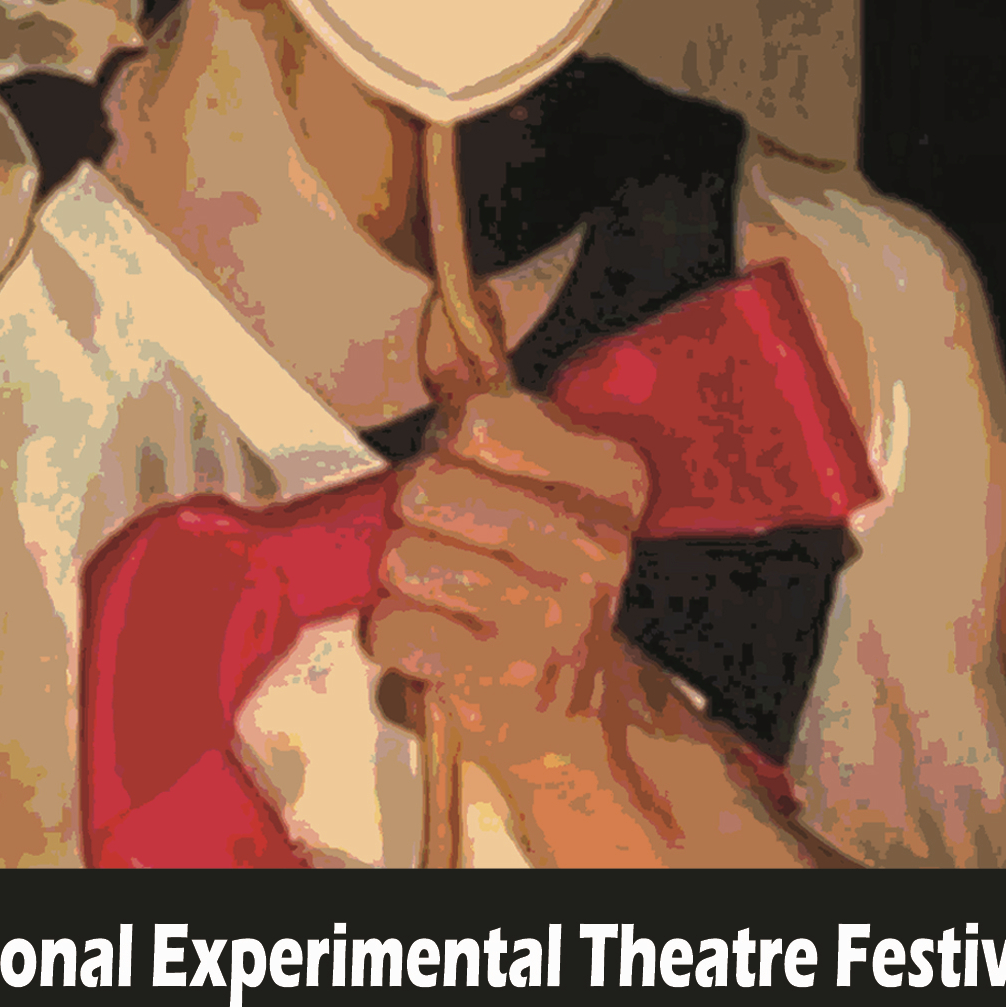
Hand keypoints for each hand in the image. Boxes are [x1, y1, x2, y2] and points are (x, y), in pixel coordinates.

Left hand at [365, 388, 814, 867]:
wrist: (559, 698)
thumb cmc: (527, 570)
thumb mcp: (520, 465)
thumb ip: (474, 380)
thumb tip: (446, 308)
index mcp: (612, 477)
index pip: (483, 416)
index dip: (451, 440)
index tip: (472, 465)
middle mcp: (595, 545)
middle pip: (431, 486)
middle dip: (414, 510)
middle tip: (444, 532)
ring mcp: (554, 615)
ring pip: (405, 559)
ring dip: (401, 576)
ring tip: (442, 588)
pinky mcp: (504, 677)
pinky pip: (393, 629)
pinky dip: (393, 634)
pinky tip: (435, 636)